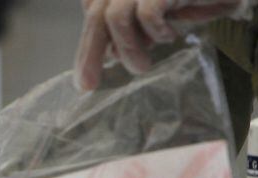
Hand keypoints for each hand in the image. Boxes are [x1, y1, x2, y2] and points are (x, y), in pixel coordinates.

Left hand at [74, 0, 252, 89]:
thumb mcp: (154, 15)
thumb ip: (128, 29)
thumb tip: (108, 53)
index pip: (92, 12)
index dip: (87, 45)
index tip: (87, 76)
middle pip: (97, 17)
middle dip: (89, 55)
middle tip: (88, 85)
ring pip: (115, 17)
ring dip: (127, 49)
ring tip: (141, 66)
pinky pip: (147, 14)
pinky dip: (155, 31)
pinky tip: (169, 35)